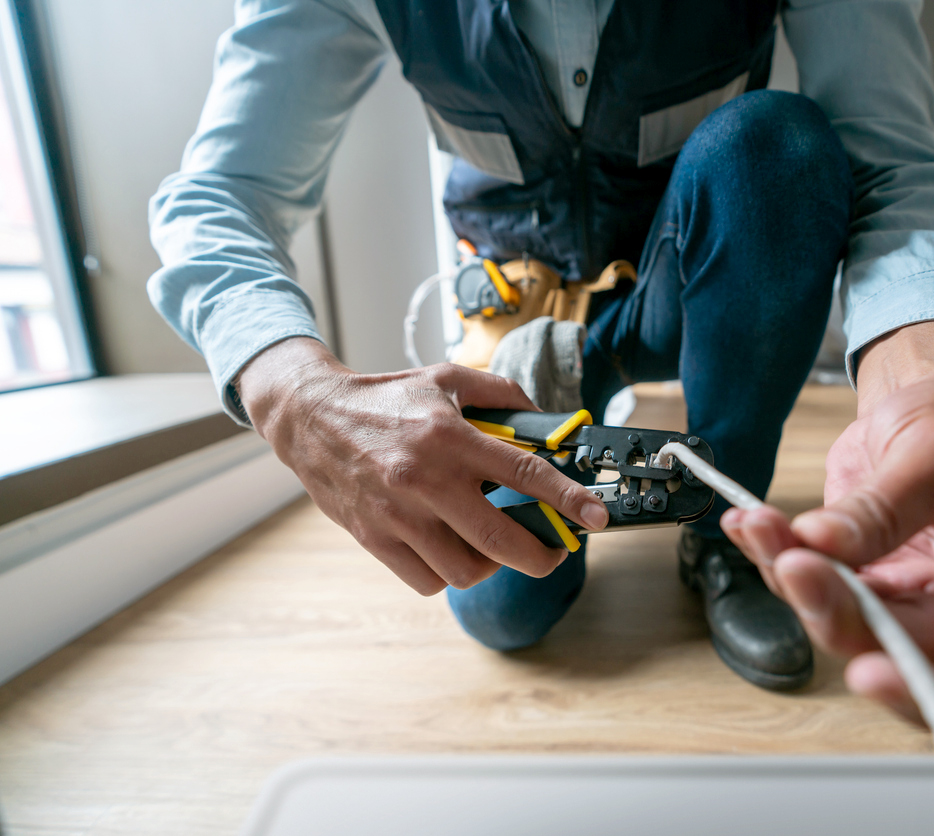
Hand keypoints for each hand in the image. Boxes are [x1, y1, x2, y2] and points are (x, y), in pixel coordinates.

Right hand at [238, 337, 607, 595]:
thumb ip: (499, 393)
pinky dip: (446, 573)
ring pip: (465, 570)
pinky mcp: (375, 539)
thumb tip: (542, 417)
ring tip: (490, 543)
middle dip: (542, 556)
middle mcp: (427, 480)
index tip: (596, 518)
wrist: (310, 416)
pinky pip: (427, 580)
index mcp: (450, 438)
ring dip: (490, 564)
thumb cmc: (385, 398)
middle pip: (502, 542)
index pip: (525, 474)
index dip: (568, 500)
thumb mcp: (445, 377)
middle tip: (553, 551)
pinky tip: (449, 547)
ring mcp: (399, 515)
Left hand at [722, 323, 933, 725]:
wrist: (921, 399)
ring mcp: (914, 604)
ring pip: (848, 630)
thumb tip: (823, 546)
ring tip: (761, 526)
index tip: (872, 673)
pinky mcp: (864, 586)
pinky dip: (777, 561)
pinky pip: (816, 593)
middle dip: (839, 614)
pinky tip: (752, 525)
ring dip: (796, 585)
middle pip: (908, 654)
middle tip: (793, 564)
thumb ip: (887, 507)